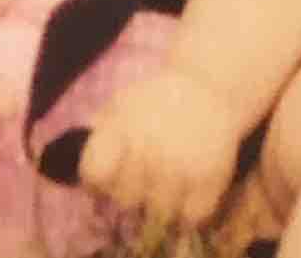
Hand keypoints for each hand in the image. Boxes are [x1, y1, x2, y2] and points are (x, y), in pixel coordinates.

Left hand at [74, 61, 249, 231]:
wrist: (209, 84)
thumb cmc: (157, 99)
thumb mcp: (120, 106)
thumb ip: (99, 140)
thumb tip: (87, 183)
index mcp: (121, 129)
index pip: (94, 175)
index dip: (96, 182)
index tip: (105, 180)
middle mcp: (149, 150)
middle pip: (126, 200)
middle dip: (130, 194)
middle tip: (140, 184)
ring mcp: (181, 166)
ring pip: (158, 214)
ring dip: (159, 206)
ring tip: (163, 190)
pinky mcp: (212, 178)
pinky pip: (192, 217)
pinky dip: (188, 214)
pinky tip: (186, 199)